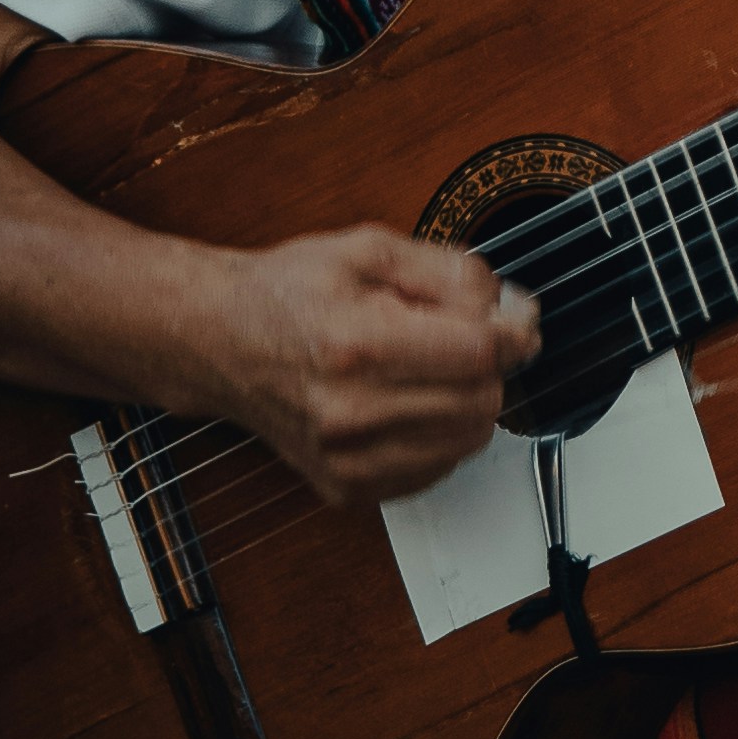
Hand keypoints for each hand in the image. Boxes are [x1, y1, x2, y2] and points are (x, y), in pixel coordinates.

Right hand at [198, 225, 540, 508]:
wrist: (221, 341)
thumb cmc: (292, 290)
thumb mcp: (370, 249)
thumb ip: (451, 273)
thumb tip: (510, 310)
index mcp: (356, 344)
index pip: (477, 353)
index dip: (513, 330)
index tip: (516, 317)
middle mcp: (350, 412)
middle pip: (481, 400)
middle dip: (489, 364)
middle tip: (465, 334)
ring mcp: (347, 460)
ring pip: (468, 439)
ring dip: (470, 399)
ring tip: (431, 365)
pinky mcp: (348, 488)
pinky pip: (438, 467)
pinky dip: (442, 433)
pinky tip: (411, 399)